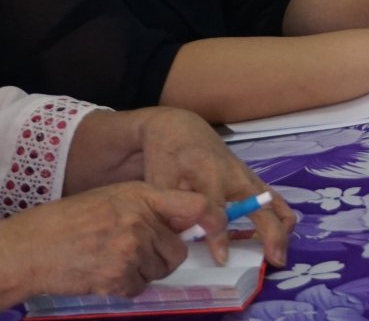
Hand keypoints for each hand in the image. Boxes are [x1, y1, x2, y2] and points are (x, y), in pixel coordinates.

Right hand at [0, 183, 206, 300]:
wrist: (32, 247)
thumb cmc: (70, 221)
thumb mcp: (114, 197)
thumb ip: (150, 206)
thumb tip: (185, 222)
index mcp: (143, 196)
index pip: (196, 205)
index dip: (214, 219)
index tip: (219, 230)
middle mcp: (141, 221)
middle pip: (178, 250)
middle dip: (163, 255)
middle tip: (136, 252)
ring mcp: (130, 250)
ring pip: (160, 270)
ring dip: (143, 271)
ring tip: (113, 259)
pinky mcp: (118, 277)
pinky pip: (139, 287)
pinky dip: (125, 285)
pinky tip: (103, 273)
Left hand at [131, 108, 293, 266]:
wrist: (180, 130)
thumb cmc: (167, 159)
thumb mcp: (161, 184)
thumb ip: (174, 211)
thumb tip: (189, 241)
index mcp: (209, 175)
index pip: (218, 211)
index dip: (220, 237)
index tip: (222, 259)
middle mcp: (235, 175)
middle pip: (260, 206)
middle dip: (271, 233)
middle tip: (275, 260)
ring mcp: (248, 176)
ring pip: (274, 201)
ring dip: (282, 227)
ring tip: (280, 254)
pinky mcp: (252, 178)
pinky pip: (274, 198)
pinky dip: (281, 216)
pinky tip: (282, 234)